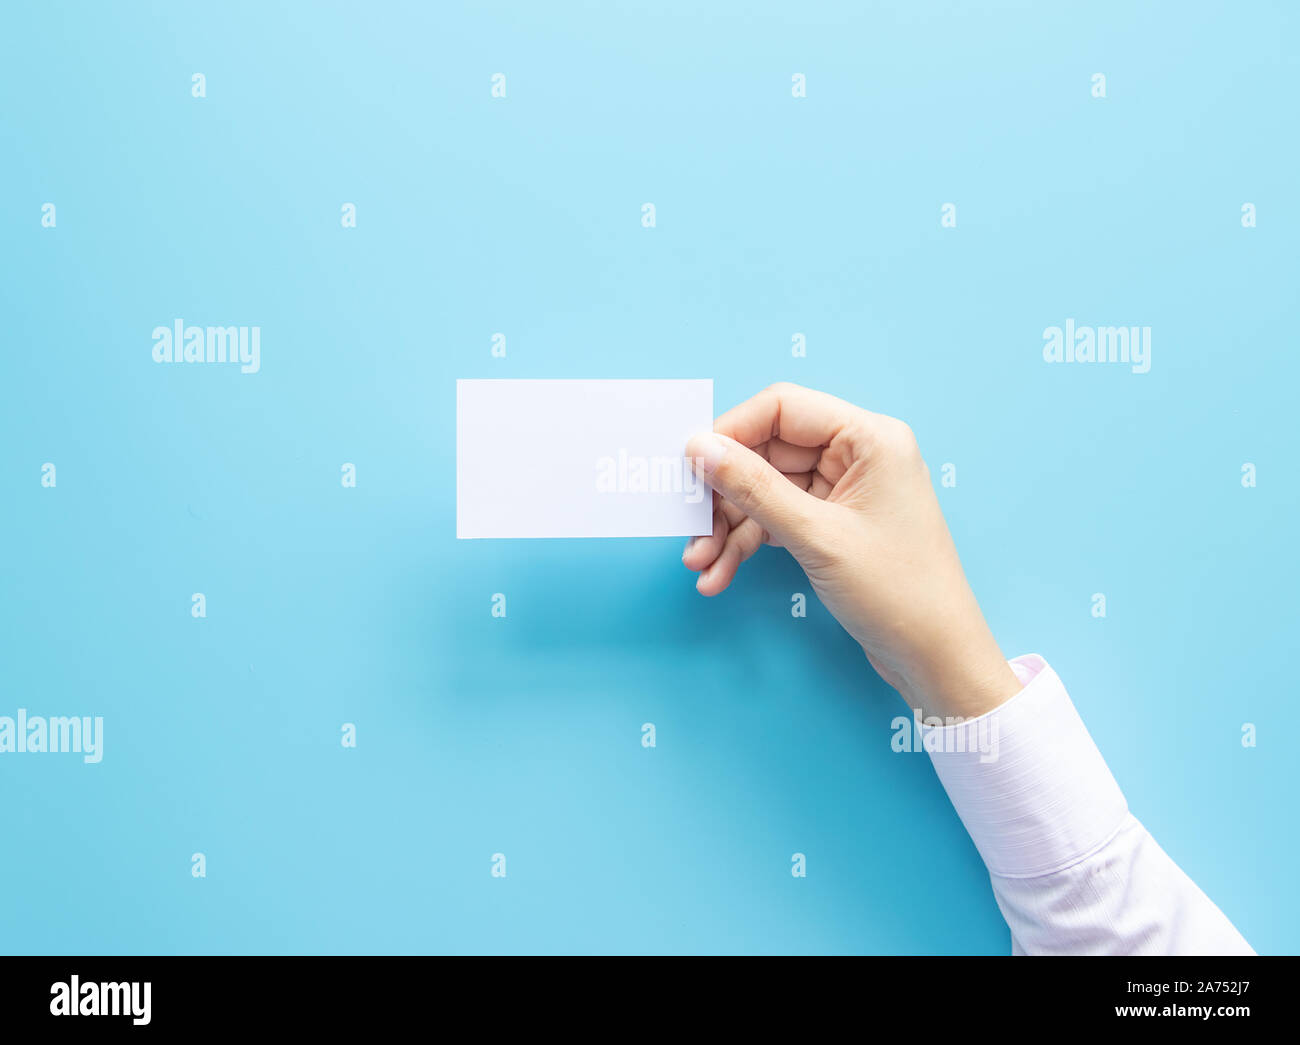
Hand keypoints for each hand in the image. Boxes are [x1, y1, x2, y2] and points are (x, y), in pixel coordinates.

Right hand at [683, 383, 1021, 719]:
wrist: (937, 659)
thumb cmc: (899, 593)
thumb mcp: (817, 537)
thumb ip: (754, 488)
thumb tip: (700, 448)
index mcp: (869, 438)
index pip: (782, 408)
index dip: (730, 433)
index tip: (689, 467)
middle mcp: (858, 454)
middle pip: (767, 451)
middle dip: (723, 495)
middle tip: (689, 528)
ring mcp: (845, 490)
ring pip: (765, 490)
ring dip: (728, 527)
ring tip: (700, 564)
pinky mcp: (834, 524)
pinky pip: (777, 520)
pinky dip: (747, 544)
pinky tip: (720, 575)